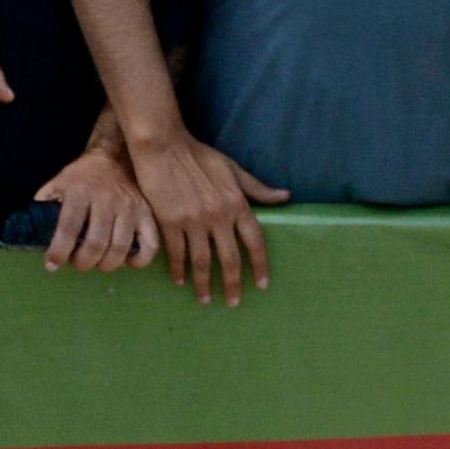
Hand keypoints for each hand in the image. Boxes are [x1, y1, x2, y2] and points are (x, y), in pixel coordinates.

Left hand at [36, 146, 160, 272]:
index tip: (51, 265)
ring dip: (106, 265)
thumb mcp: (58, 183)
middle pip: (96, 243)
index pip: (69, 227)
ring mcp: (130, 208)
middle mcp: (106, 200)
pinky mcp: (147, 213)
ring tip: (97, 263)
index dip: (59, 251)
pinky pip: (150, 244)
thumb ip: (45, 204)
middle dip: (83, 262)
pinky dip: (139, 260)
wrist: (113, 156)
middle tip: (77, 263)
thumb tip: (31, 230)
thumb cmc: (81, 176)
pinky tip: (126, 261)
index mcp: (80, 192)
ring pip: (120, 248)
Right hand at [129, 130, 287, 305]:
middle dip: (232, 284)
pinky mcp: (170, 221)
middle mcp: (218, 216)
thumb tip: (286, 196)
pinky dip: (179, 269)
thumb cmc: (199, 155)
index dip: (260, 266)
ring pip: (202, 261)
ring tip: (205, 299)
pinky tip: (180, 280)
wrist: (163, 145)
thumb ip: (257, 188)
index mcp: (237, 204)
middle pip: (229, 259)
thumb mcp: (232, 169)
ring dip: (203, 284)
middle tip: (233, 302)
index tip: (261, 284)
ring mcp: (193, 221)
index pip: (255, 242)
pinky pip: (177, 253)